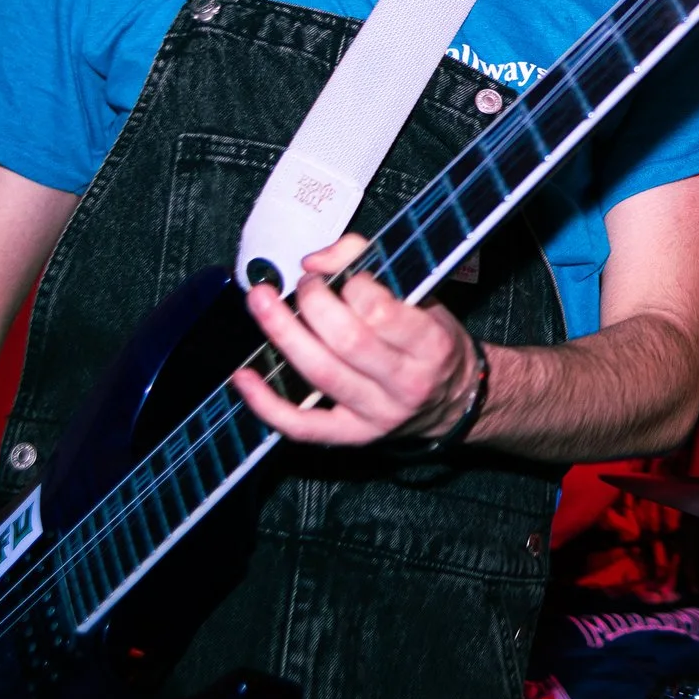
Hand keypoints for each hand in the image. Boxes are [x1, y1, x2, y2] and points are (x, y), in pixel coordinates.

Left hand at [232, 234, 476, 444]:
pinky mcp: (352, 436)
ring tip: (261, 303)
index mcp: (431, 344)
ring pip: (320, 374)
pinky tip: (244, 376)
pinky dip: (266, 403)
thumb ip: (369, 262)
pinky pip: (301, 426)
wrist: (455, 399)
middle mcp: (407, 383)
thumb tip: (313, 261)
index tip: (346, 276)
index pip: (380, 310)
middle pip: (346, 341)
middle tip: (305, 285)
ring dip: (282, 334)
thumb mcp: (422, 295)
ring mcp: (377, 414)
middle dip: (313, 302)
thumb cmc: (434, 341)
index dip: (351, 284)